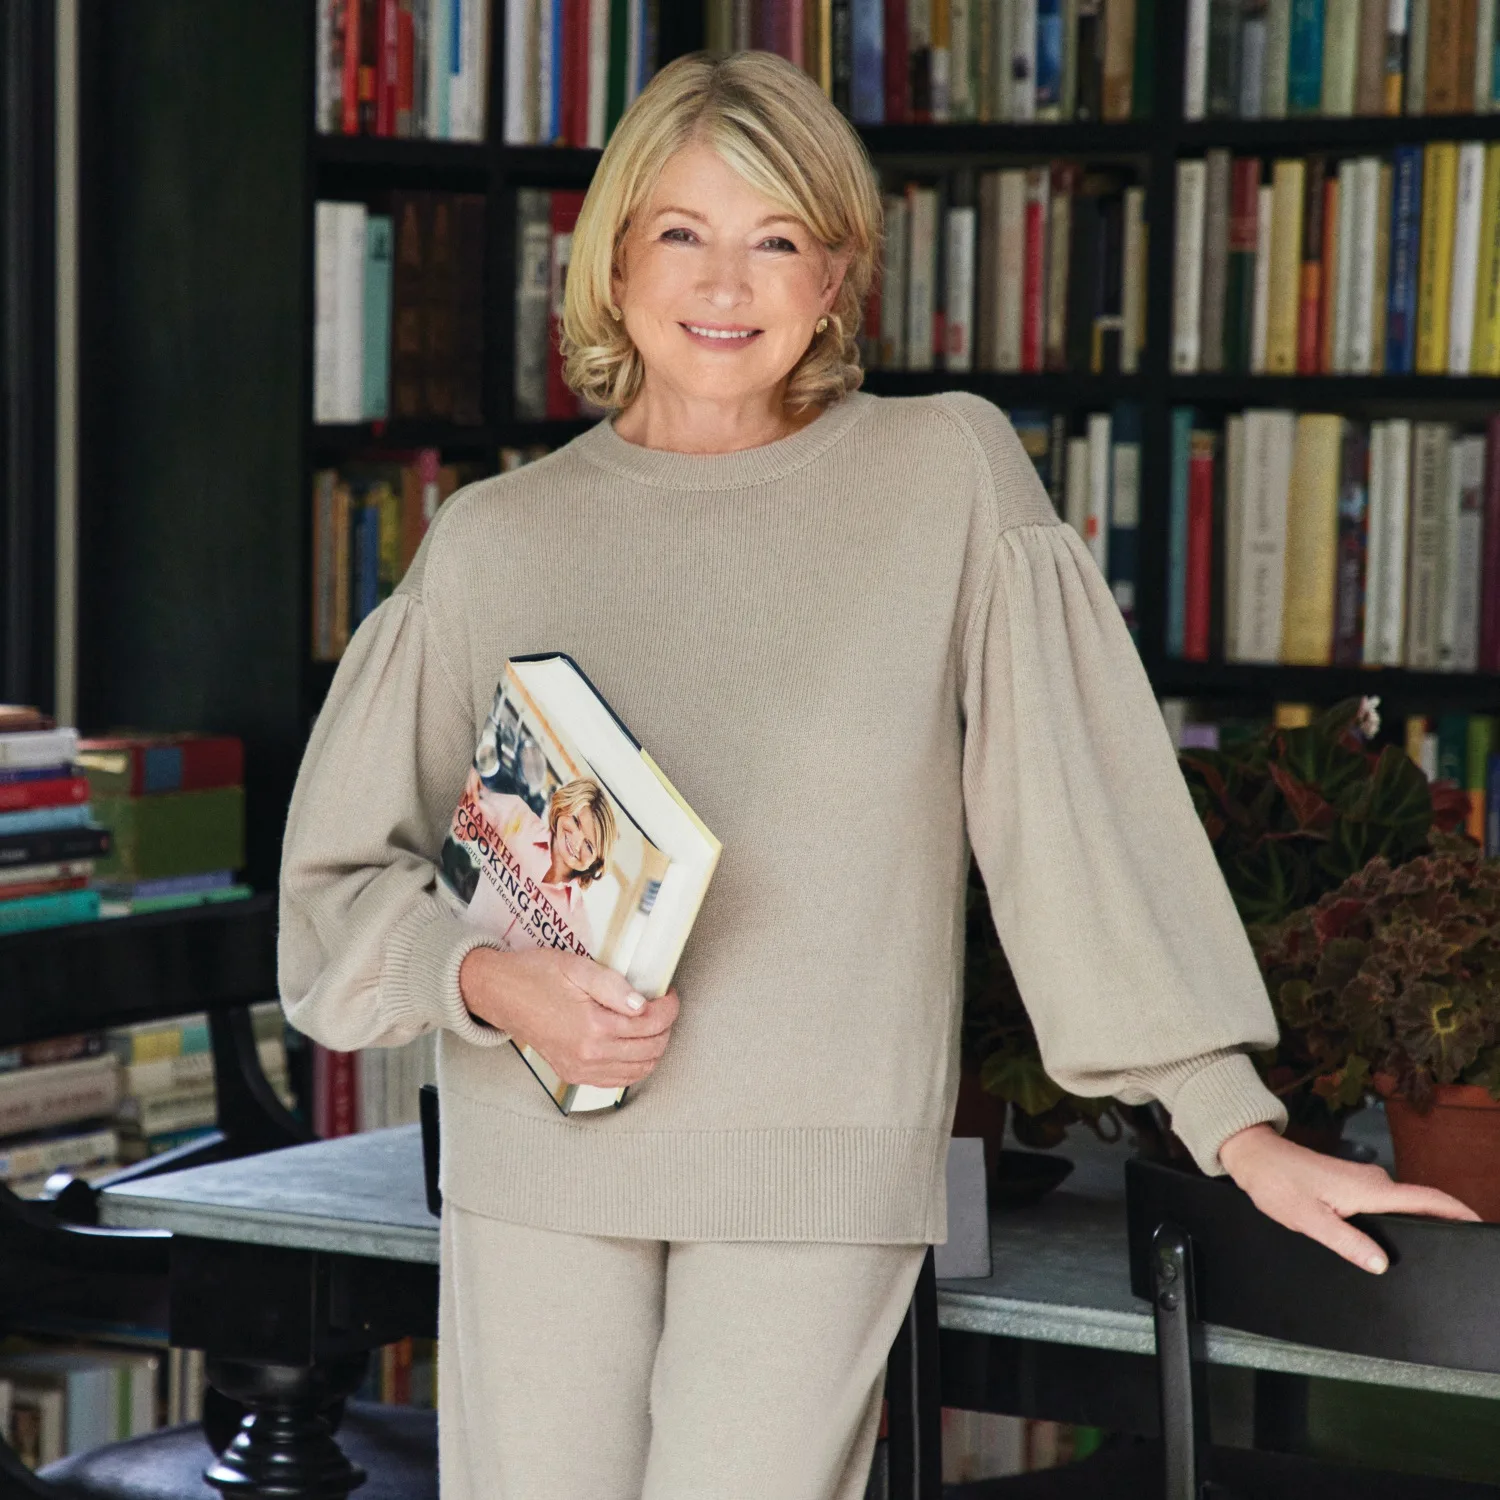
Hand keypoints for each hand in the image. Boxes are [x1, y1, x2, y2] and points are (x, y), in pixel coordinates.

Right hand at [459, 947, 679, 1087]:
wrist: (499, 993)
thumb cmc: (533, 976)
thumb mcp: (576, 967)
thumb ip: (613, 986)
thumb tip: (642, 1004)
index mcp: (592, 1026)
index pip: (650, 1024)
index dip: (668, 1007)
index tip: (668, 995)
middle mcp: (588, 1054)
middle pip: (650, 1049)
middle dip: (665, 1027)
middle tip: (662, 1006)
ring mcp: (580, 1069)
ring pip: (638, 1070)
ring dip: (653, 1047)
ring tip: (651, 1024)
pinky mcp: (574, 1074)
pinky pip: (617, 1080)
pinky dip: (634, 1066)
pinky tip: (634, 1046)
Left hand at [1218, 1123, 1480, 1272]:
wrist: (1254, 1157)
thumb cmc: (1278, 1185)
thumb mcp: (1309, 1219)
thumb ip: (1346, 1242)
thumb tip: (1382, 1264)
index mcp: (1370, 1189)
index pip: (1427, 1198)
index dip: (1458, 1212)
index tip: (1481, 1226)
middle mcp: (1374, 1181)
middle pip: (1421, 1203)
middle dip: (1443, 1225)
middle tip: (1456, 1257)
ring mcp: (1363, 1181)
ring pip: (1402, 1205)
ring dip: (1418, 1223)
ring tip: (1428, 1255)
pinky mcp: (1352, 1184)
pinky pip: (1386, 1204)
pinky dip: (1398, 1220)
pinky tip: (1390, 1242)